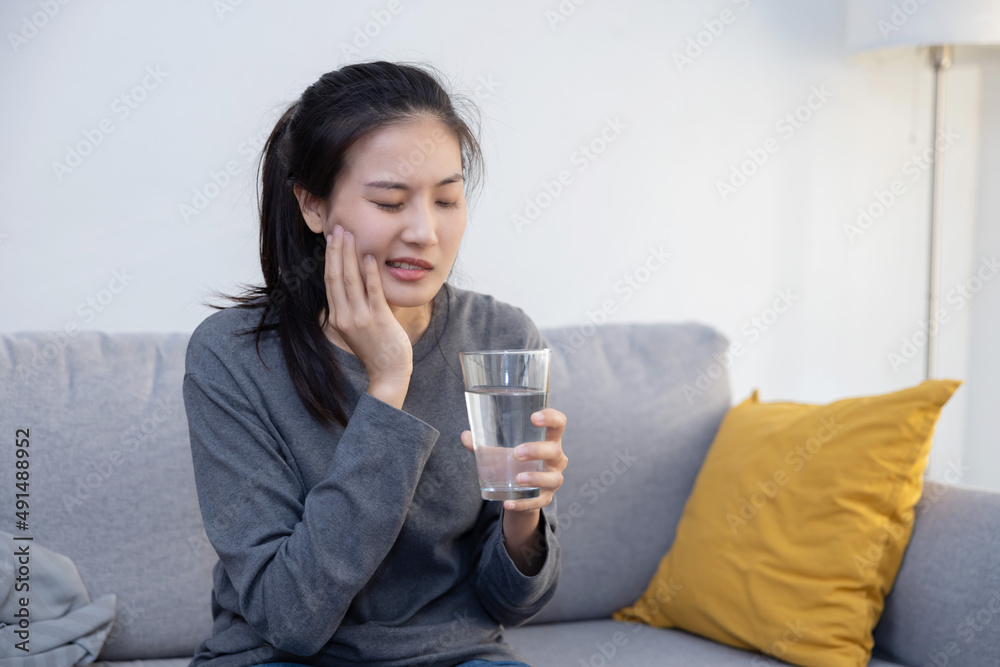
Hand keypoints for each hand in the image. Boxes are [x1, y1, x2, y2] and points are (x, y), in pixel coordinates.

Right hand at [323, 224, 412, 387]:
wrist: (388, 372)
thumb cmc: (376, 347)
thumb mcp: (357, 326)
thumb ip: (353, 306)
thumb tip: (355, 282)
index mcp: (338, 316)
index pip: (330, 281)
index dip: (330, 258)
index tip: (332, 239)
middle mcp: (345, 316)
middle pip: (336, 277)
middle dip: (336, 251)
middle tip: (338, 228)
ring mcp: (361, 318)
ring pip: (350, 281)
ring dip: (349, 256)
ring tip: (349, 235)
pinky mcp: (378, 319)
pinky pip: (372, 292)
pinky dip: (369, 273)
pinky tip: (368, 257)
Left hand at [460, 407, 568, 511]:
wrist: (520, 491)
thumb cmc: (514, 461)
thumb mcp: (500, 451)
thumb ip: (483, 444)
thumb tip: (465, 436)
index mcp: (548, 440)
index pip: (558, 423)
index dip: (551, 418)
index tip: (533, 417)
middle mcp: (556, 458)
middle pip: (554, 451)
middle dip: (537, 450)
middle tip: (516, 453)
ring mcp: (553, 479)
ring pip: (553, 478)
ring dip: (536, 478)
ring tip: (517, 479)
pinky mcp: (546, 498)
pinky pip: (539, 502)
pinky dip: (523, 504)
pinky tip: (508, 503)